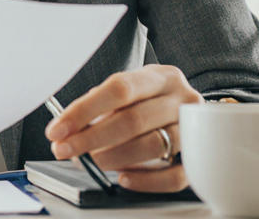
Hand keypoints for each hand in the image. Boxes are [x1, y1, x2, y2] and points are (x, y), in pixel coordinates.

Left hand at [45, 65, 201, 191]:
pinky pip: (174, 177)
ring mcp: (195, 129)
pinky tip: (124, 178)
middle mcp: (182, 99)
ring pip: (154, 146)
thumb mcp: (128, 93)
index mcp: (161, 76)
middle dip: (92, 138)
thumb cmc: (150, 101)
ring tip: (93, 162)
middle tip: (66, 150)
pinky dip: (145, 181)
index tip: (58, 128)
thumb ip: (99, 107)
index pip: (120, 89)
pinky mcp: (200, 158)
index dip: (84, 110)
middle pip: (134, 119)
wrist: (187, 109)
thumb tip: (66, 132)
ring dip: (115, 158)